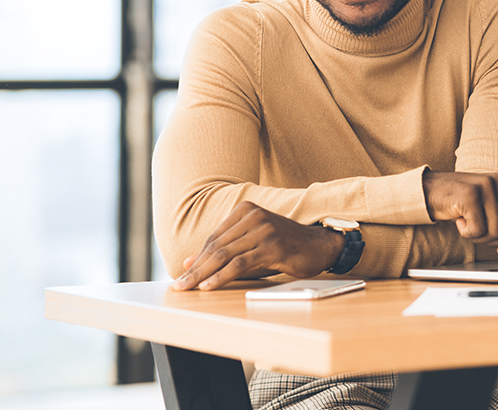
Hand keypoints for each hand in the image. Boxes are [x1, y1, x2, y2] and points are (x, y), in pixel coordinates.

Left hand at [171, 201, 344, 290]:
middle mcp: (254, 216)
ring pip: (225, 255)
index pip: (214, 238)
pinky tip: (209, 286)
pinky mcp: (273, 246)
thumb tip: (191, 262)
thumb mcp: (251, 244)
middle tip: (178, 286)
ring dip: (203, 274)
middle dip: (195, 268)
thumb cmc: (285, 246)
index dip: (197, 259)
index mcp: (246, 209)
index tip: (182, 275)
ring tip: (188, 288)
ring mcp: (264, 229)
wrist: (319, 246)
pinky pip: (241, 263)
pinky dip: (221, 276)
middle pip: (216, 246)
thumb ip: (224, 250)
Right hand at [423, 171, 497, 253]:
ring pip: (496, 232)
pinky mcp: (470, 194)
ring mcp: (487, 185)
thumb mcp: (494, 213)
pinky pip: (477, 230)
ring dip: (479, 237)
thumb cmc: (466, 203)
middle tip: (479, 233)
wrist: (433, 190)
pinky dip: (467, 233)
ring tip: (468, 224)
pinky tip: (459, 220)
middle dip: (495, 241)